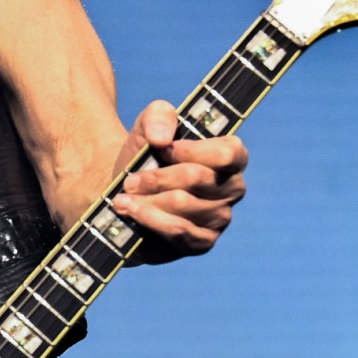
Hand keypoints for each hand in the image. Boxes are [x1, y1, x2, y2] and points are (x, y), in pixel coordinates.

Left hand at [108, 100, 247, 259]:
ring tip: (123, 198)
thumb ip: (158, 116)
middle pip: (196, 177)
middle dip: (156, 177)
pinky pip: (178, 231)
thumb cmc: (146, 158)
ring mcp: (221, 217)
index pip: (227, 153)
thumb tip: (161, 137)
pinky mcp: (204, 242)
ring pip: (182, 204)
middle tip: (130, 180)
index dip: (191, 150)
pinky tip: (131, 213)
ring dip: (146, 200)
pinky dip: (149, 220)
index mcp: (231, 157)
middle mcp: (233, 187)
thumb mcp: (147, 128)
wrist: (126, 195)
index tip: (161, 148)